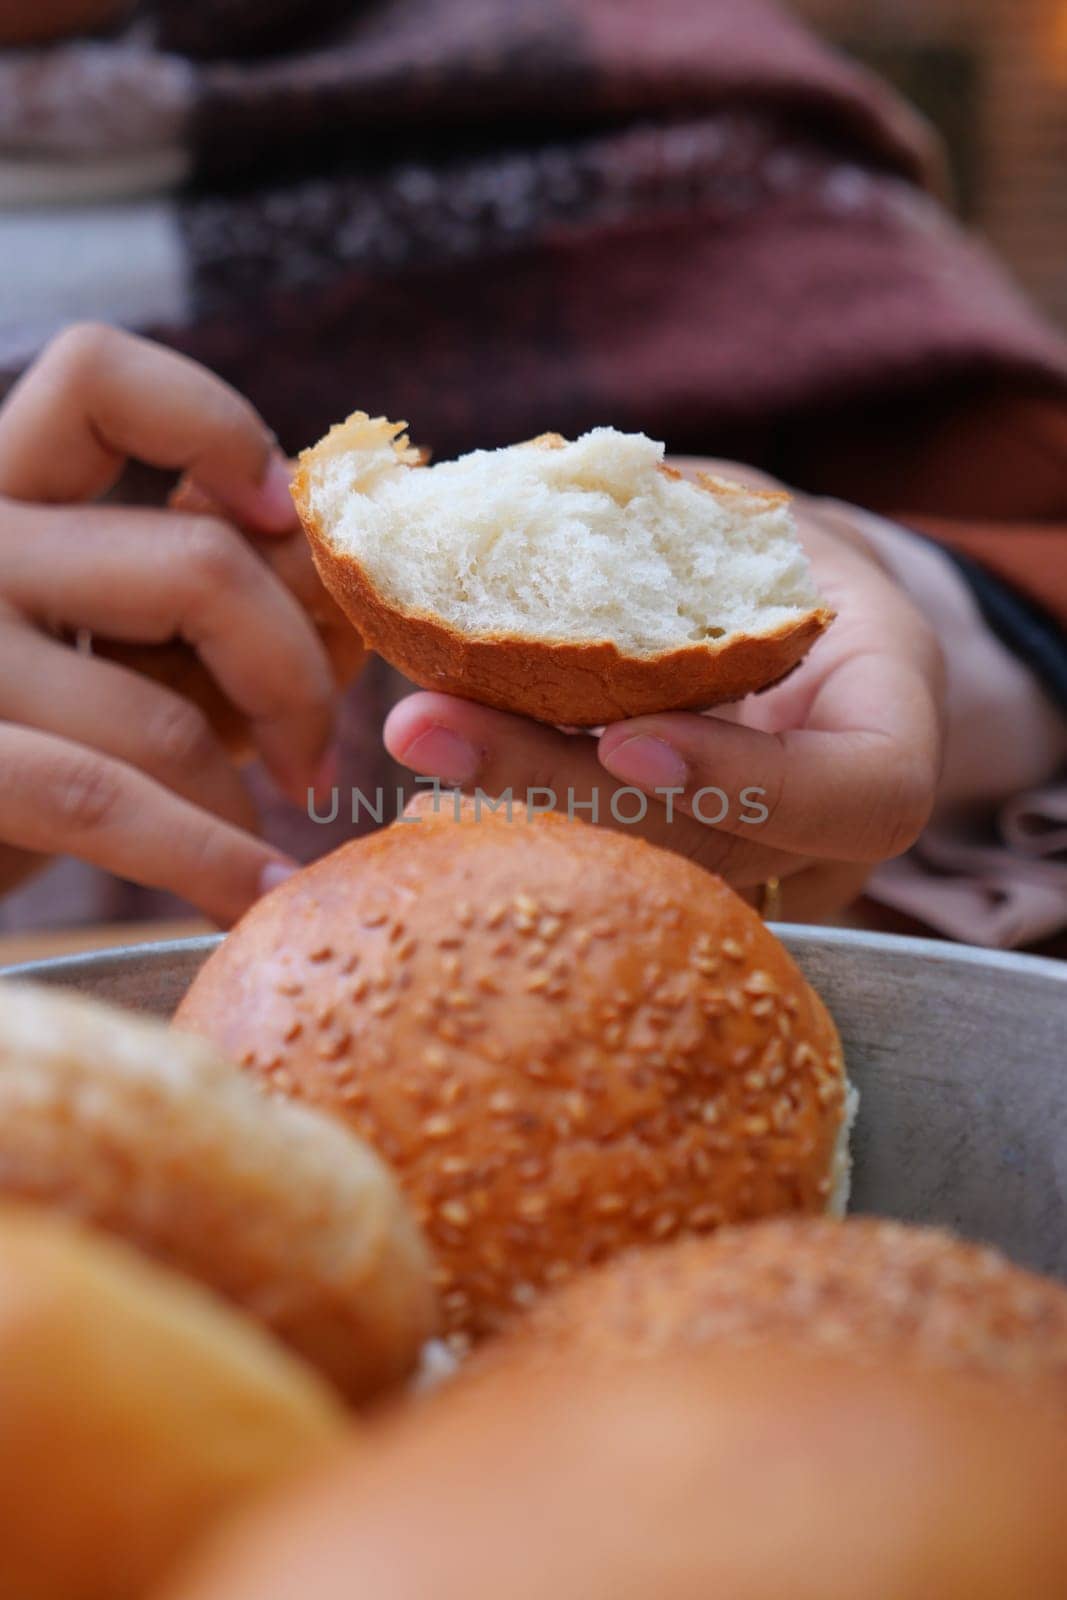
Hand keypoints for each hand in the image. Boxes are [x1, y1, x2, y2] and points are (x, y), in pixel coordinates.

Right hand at [0, 324, 336, 923]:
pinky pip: (103, 802)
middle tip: (316, 758)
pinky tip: (253, 896)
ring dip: (243, 796)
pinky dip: (205, 860)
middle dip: (296, 677)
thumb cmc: (22, 742)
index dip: (214, 426)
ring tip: (271, 854)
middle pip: (197, 566)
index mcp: (0, 489)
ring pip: (162, 707)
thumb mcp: (101, 646)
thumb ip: (193, 596)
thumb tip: (342, 574)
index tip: (284, 514)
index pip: (96, 377)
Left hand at [384, 462, 945, 922]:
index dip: (744, 778)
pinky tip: (430, 755)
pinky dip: (513, 803)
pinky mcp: (676, 861)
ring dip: (512, 805)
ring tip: (413, 736)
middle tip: (427, 730)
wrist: (779, 609)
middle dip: (563, 792)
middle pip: (709, 846)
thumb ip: (671, 537)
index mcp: (889, 726)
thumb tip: (503, 502)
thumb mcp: (747, 523)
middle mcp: (825, 825)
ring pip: (638, 866)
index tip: (625, 736)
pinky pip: (599, 853)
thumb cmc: (772, 550)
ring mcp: (750, 859)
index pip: (861, 793)